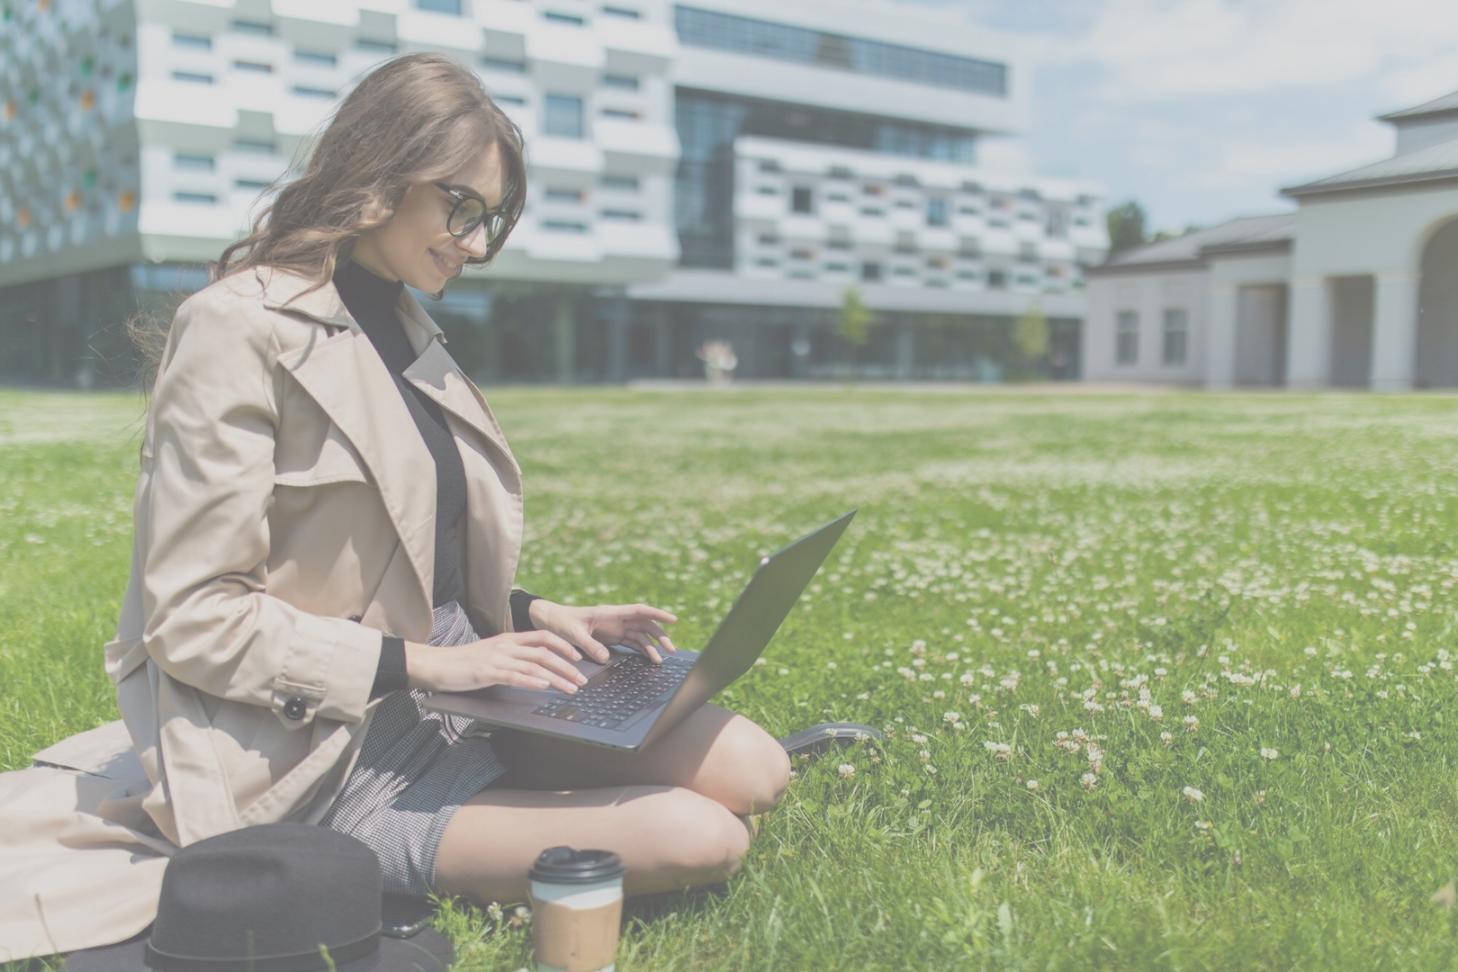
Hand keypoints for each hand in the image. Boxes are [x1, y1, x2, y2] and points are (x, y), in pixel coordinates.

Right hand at [403, 631, 590, 695]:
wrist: (436, 664)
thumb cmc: (464, 663)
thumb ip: (512, 657)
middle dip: (567, 667)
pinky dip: (532, 681)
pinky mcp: (486, 672)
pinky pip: (514, 675)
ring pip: (535, 665)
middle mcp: (506, 645)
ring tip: (571, 689)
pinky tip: (544, 687)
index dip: (564, 646)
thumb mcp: (492, 654)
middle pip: (545, 652)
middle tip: (582, 680)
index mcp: (508, 639)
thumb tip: (534, 668)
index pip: (543, 637)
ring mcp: (497, 658)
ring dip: (557, 678)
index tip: (579, 658)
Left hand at [530, 601, 678, 664]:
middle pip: (645, 625)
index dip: (657, 614)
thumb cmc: (562, 622)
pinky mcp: (612, 638)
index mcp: (610, 613)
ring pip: (641, 636)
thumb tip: (605, 657)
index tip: (673, 620)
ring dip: (652, 646)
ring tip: (662, 660)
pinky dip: (642, 651)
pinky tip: (649, 659)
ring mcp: (616, 629)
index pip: (639, 611)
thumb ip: (589, 644)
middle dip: (660, 636)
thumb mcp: (573, 633)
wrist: (551, 621)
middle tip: (671, 649)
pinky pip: (632, 643)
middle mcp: (617, 619)